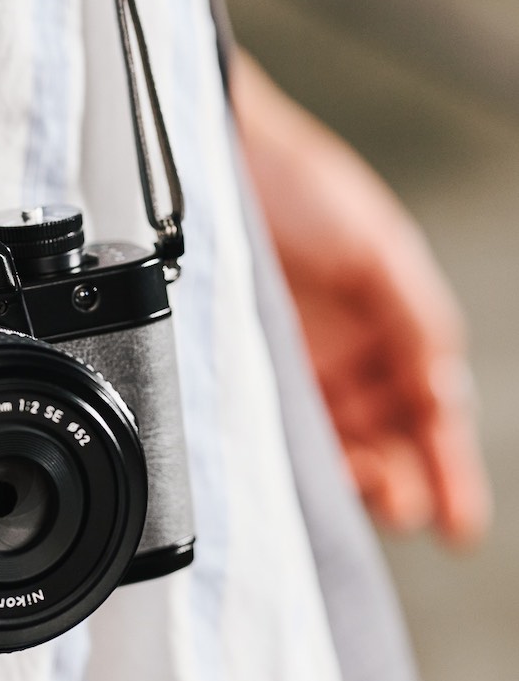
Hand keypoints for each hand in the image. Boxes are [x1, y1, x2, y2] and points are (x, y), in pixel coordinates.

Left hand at [231, 51, 490, 546]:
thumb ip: (417, 320)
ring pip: (335, 445)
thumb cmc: (302, 187)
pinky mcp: (240, 367)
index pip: (432, 414)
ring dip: (354, 479)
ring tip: (362, 494)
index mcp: (390, 329)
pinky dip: (291, 457)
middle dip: (400, 483)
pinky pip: (272, 426)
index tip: (459, 523)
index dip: (448, 468)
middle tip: (399, 505)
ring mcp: (293, 366)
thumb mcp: (379, 249)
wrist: (220, 158)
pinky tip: (302, 477)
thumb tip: (442, 393)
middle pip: (386, 443)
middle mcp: (345, 356)